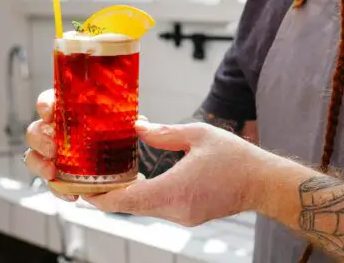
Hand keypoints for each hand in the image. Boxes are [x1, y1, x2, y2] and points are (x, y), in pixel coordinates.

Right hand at [24, 88, 150, 202]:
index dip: (45, 104)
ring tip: (53, 171)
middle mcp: (57, 133)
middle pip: (35, 130)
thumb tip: (139, 122)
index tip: (49, 112)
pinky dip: (58, 190)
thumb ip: (128, 123)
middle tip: (53, 146)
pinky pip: (51, 184)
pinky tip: (72, 194)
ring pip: (33, 157)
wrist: (124, 169)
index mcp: (69, 114)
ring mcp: (54, 156)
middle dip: (40, 138)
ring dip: (39, 163)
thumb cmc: (117, 138)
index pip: (50, 102)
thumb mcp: (124, 127)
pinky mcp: (59, 177)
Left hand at [83, 121, 271, 226]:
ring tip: (110, 175)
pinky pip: (157, 207)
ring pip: (142, 208)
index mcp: (175, 190)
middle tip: (88, 177)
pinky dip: (143, 195)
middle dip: (107, 194)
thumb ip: (165, 133)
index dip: (99, 197)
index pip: (125, 201)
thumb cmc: (236, 158)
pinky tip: (139, 179)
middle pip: (130, 206)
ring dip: (126, 194)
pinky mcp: (189, 216)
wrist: (264, 183)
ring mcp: (182, 216)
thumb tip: (138, 127)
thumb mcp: (198, 135)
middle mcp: (175, 209)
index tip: (79, 189)